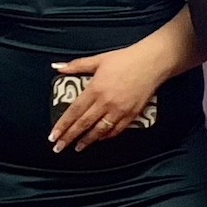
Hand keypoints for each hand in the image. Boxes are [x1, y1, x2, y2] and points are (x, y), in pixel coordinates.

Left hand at [49, 39, 165, 151]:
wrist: (152, 62)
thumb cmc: (125, 59)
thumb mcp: (98, 59)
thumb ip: (76, 65)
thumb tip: (58, 66)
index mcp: (95, 89)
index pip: (74, 112)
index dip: (62, 125)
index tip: (54, 135)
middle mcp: (105, 102)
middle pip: (83, 124)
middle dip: (69, 138)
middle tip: (59, 147)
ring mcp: (119, 110)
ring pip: (99, 131)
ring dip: (87, 141)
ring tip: (77, 147)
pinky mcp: (132, 114)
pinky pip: (116, 130)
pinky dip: (106, 136)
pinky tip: (99, 139)